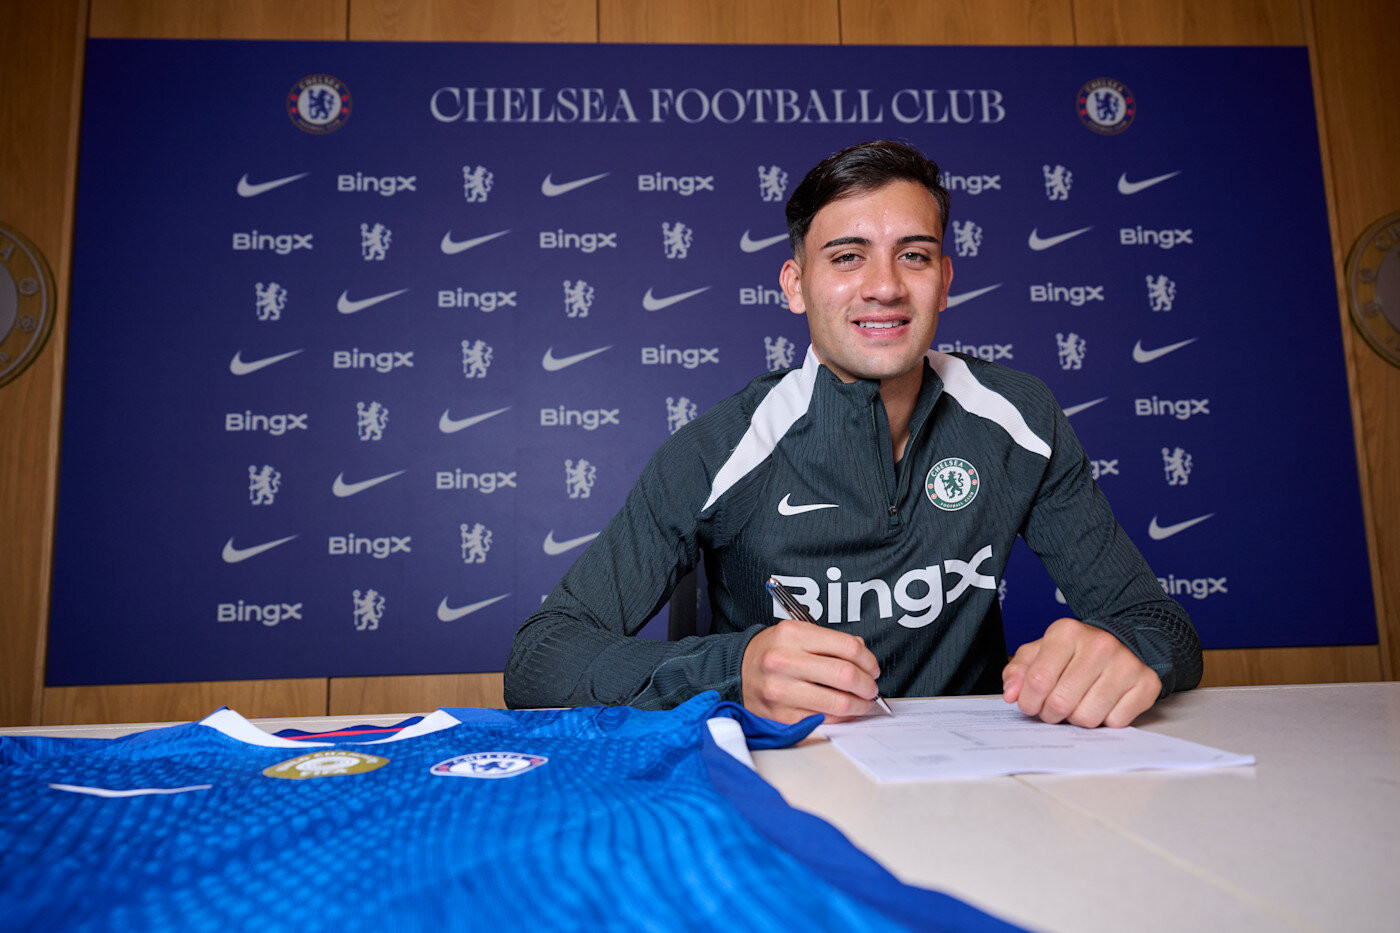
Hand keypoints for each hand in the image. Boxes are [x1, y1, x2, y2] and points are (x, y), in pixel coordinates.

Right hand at [741, 619, 881, 723]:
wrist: (735, 672)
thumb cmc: (770, 652)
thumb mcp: (795, 634)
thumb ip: (829, 641)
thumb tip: (862, 654)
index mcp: (792, 635)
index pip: (847, 647)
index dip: (868, 659)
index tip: (872, 667)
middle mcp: (784, 661)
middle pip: (846, 675)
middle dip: (868, 685)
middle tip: (871, 687)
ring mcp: (781, 691)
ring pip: (839, 702)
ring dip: (860, 705)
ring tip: (862, 701)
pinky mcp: (781, 716)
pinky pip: (824, 719)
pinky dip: (841, 717)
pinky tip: (843, 711)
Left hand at [1002, 617, 1161, 727]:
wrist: (1123, 643)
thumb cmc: (1075, 653)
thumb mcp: (1041, 652)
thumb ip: (1018, 670)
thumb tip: (1011, 694)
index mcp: (1067, 632)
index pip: (1037, 681)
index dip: (1029, 701)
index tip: (1031, 705)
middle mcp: (1099, 644)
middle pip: (1060, 702)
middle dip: (1051, 714)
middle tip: (1054, 708)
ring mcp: (1126, 664)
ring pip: (1087, 717)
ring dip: (1077, 719)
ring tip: (1078, 703)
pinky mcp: (1147, 683)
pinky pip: (1115, 722)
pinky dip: (1105, 720)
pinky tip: (1103, 703)